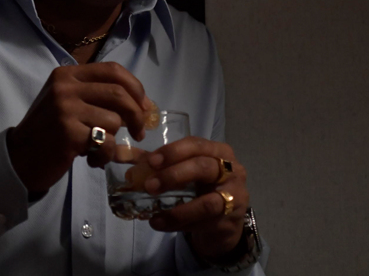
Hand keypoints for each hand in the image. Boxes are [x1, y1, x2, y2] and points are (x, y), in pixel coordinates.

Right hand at [7, 62, 151, 193]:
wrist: (19, 158)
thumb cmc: (48, 131)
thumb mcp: (67, 102)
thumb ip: (97, 96)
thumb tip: (142, 103)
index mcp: (67, 74)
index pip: (113, 70)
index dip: (136, 88)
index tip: (144, 106)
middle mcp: (65, 87)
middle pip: (119, 94)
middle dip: (137, 115)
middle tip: (138, 132)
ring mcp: (65, 109)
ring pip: (113, 121)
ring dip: (113, 141)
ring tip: (98, 150)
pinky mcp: (68, 133)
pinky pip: (105, 143)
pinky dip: (104, 155)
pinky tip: (91, 159)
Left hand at [142, 137, 248, 259]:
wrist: (223, 221)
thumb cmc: (202, 189)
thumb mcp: (187, 174)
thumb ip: (163, 168)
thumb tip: (132, 169)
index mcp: (219, 152)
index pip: (196, 144)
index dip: (173, 152)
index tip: (151, 161)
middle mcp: (232, 170)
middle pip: (203, 167)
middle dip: (174, 175)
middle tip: (149, 186)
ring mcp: (235, 196)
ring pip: (208, 202)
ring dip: (178, 210)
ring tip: (154, 215)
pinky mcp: (231, 220)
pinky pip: (205, 223)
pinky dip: (181, 224)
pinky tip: (161, 224)